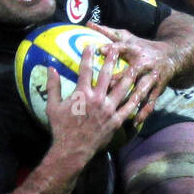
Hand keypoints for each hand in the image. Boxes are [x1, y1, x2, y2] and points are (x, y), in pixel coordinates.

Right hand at [45, 43, 141, 160]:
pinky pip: (129, 107)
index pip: (85, 69)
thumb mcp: (52, 106)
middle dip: (112, 59)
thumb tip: (50, 68)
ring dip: (130, 75)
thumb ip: (53, 86)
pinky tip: (143, 90)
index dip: (88, 55)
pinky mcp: (116, 120)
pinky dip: (137, 98)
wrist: (72, 150)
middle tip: (117, 48)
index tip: (91, 44)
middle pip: (106, 74)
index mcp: (81, 94)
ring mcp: (108, 109)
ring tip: (137, 65)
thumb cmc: (61, 128)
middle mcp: (97, 99)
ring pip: (122, 88)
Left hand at [87, 22, 175, 124]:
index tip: (99, 50)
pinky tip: (134, 121)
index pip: (122, 47)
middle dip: (119, 81)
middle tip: (103, 91)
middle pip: (131, 72)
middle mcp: (145, 63)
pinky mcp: (158, 89)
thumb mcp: (128, 38)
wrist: (173, 57)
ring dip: (130, 100)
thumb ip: (108, 32)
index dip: (111, 48)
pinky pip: (150, 102)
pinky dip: (143, 112)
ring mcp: (153, 77)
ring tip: (118, 112)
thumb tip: (88, 23)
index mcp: (135, 50)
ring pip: (141, 90)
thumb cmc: (143, 47)